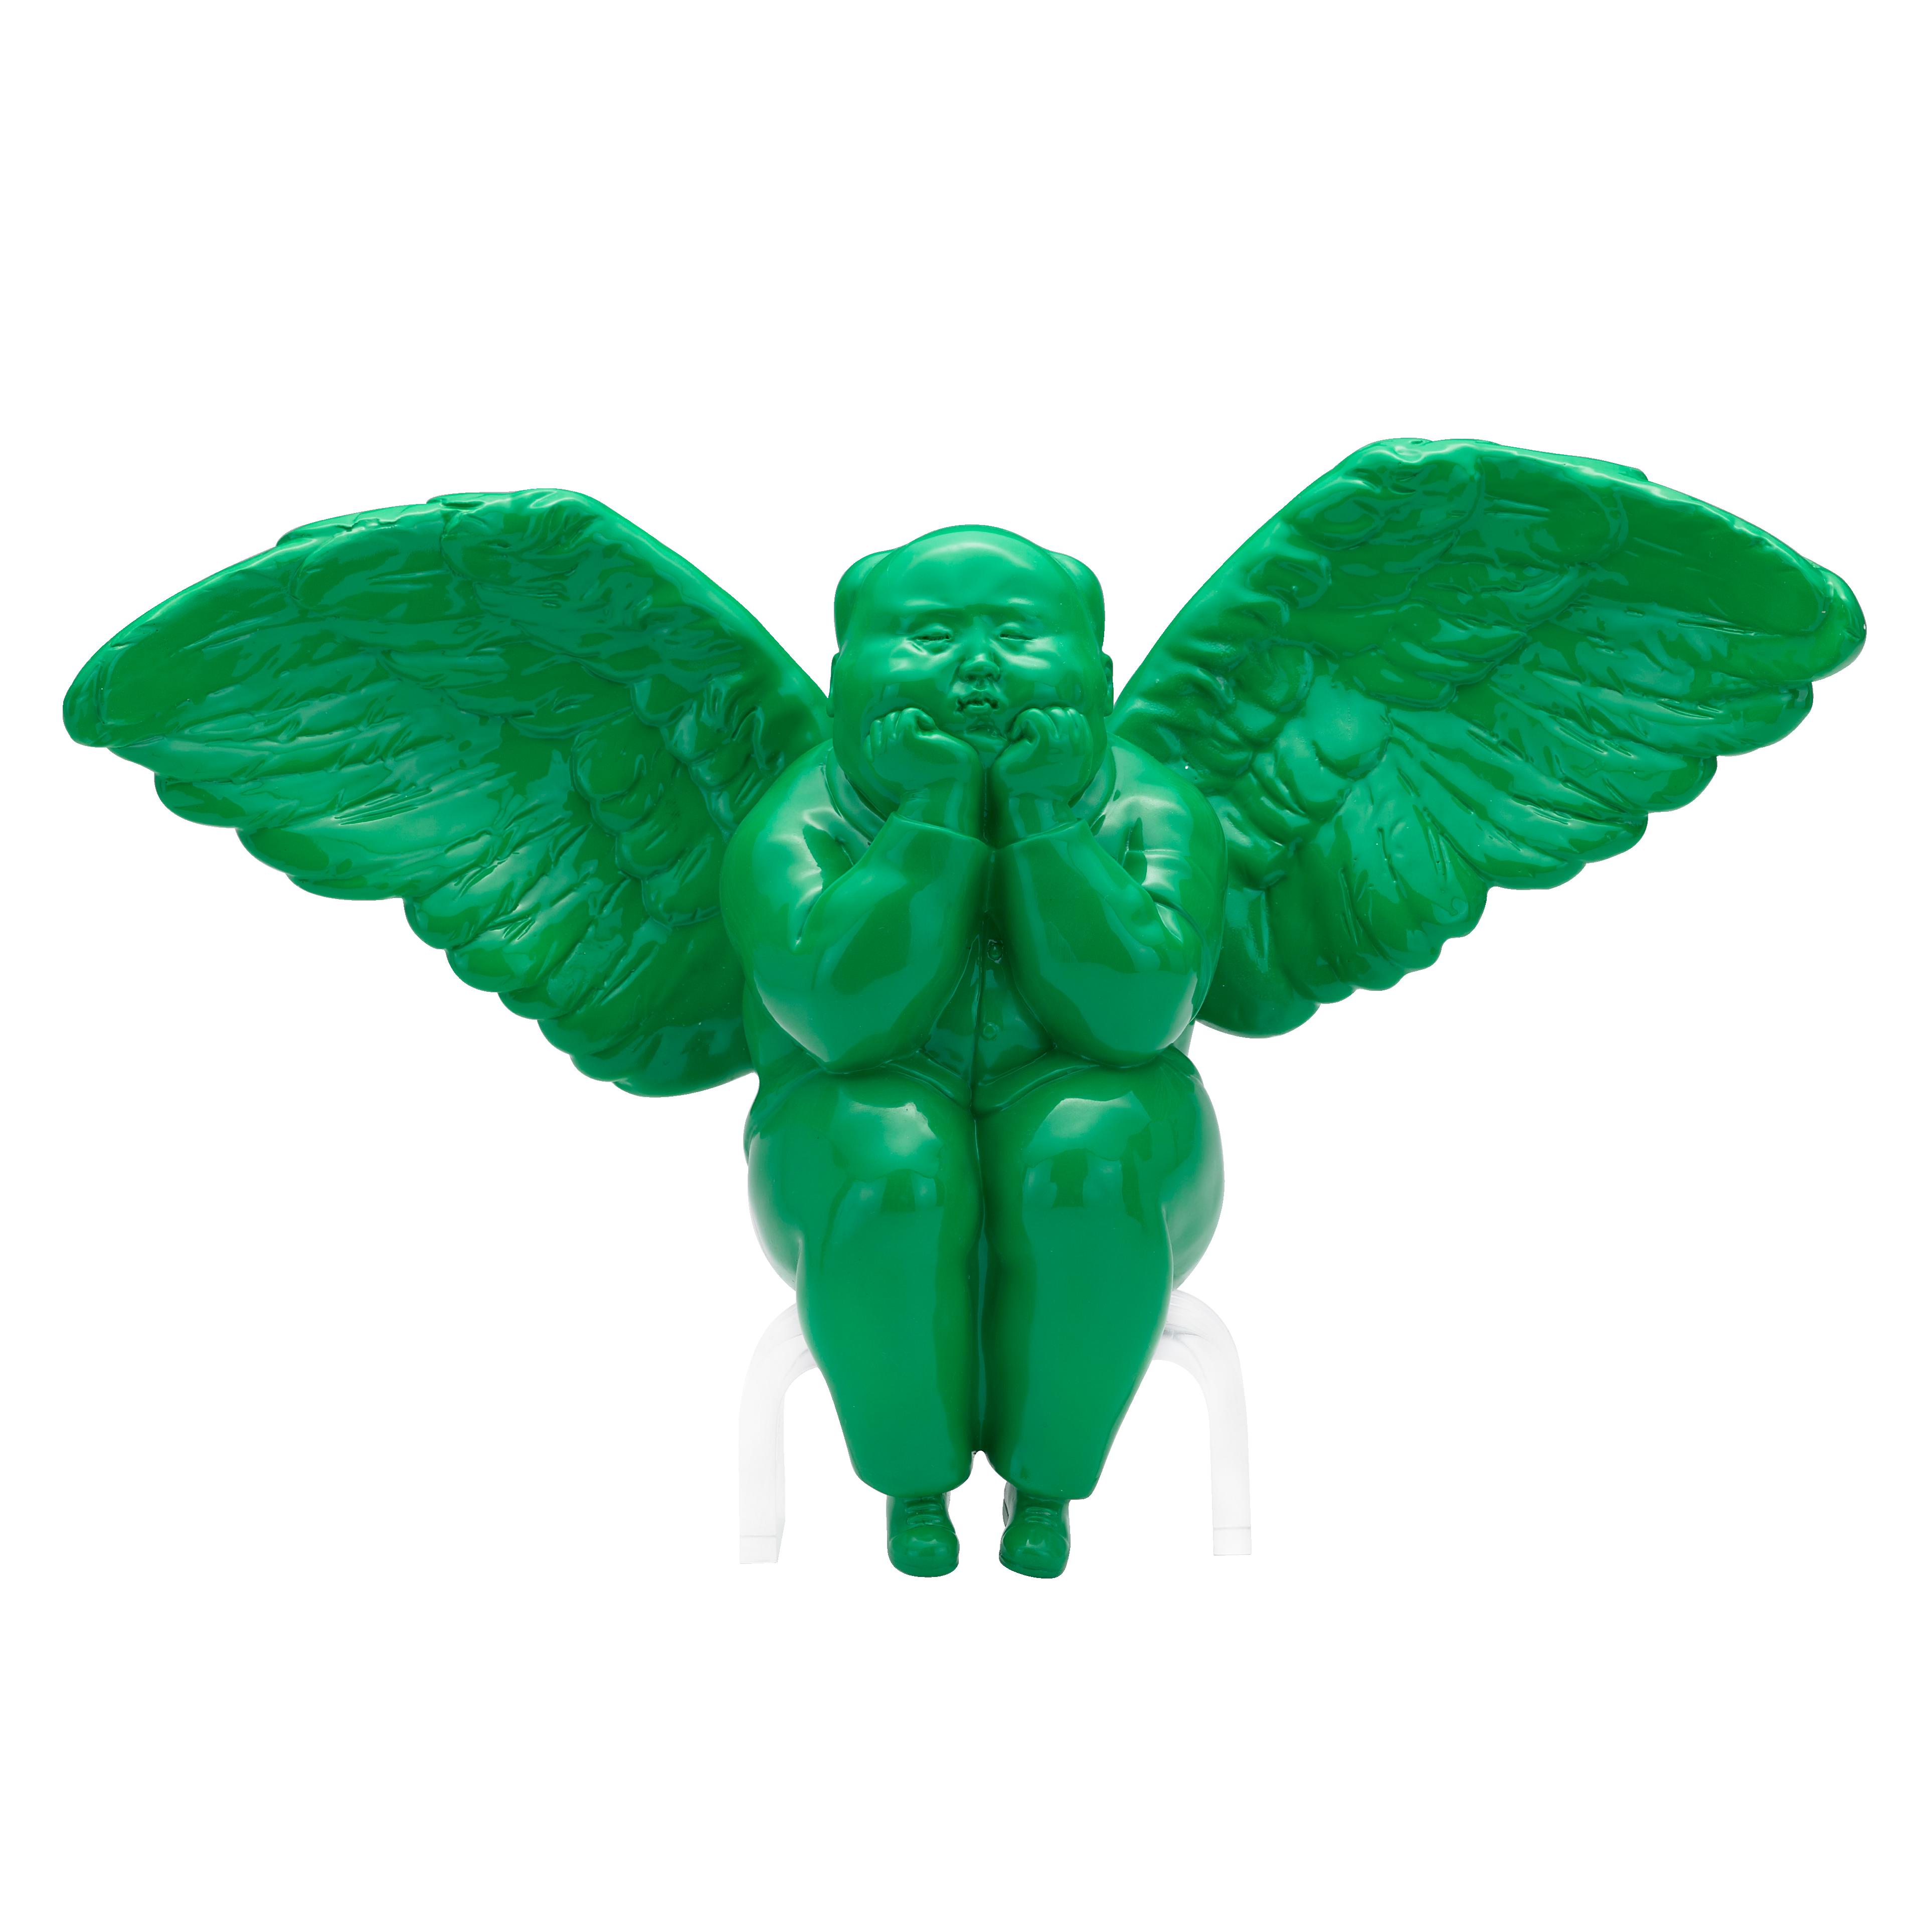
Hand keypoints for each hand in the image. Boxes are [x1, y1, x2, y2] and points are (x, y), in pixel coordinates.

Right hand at [863, 708, 982, 833]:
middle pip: (879, 723)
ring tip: (926, 733)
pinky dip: (921, 716)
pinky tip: (932, 729)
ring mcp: (892, 746)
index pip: (869, 738)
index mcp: (877, 765)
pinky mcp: (908, 738)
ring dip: (911, 720)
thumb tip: (893, 734)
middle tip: (920, 737)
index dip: (887, 733)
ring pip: (892, 716)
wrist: (947, 797)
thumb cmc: (933, 785)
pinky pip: (909, 713)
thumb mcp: (905, 771)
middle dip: (899, 724)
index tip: (908, 742)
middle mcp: (880, 756)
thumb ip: (893, 756)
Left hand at [989, 707, 1098, 840]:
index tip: (1042, 738)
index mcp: (1086, 750)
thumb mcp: (1068, 769)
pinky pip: (1034, 716)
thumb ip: (1074, 749)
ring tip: (1023, 737)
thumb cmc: (1043, 791)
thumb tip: (1069, 729)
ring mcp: (1063, 743)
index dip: (1057, 722)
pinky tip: (1015, 738)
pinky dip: (1021, 723)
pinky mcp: (1044, 743)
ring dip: (1035, 720)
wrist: (1031, 811)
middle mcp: (1079, 745)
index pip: (1077, 718)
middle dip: (1047, 719)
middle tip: (1030, 738)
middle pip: (1066, 712)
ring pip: (1053, 712)